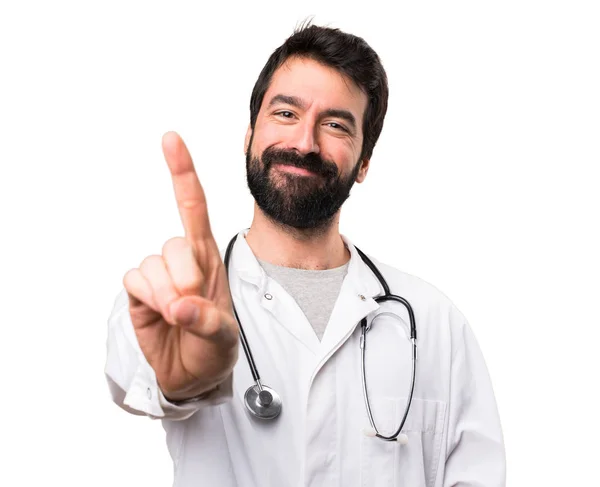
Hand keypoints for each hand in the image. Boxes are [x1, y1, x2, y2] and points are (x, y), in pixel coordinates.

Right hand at [123, 132, 237, 400]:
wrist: (193, 373)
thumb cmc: (215, 347)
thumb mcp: (226, 338)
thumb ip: (209, 321)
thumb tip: (181, 306)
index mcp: (209, 257)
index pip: (195, 207)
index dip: (183, 173)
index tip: (171, 139)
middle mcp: (183, 259)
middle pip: (175, 244)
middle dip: (186, 279)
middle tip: (194, 307)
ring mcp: (158, 273)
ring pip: (153, 264)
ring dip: (166, 294)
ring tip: (178, 315)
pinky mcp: (138, 290)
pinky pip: (134, 279)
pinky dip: (148, 298)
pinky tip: (158, 312)